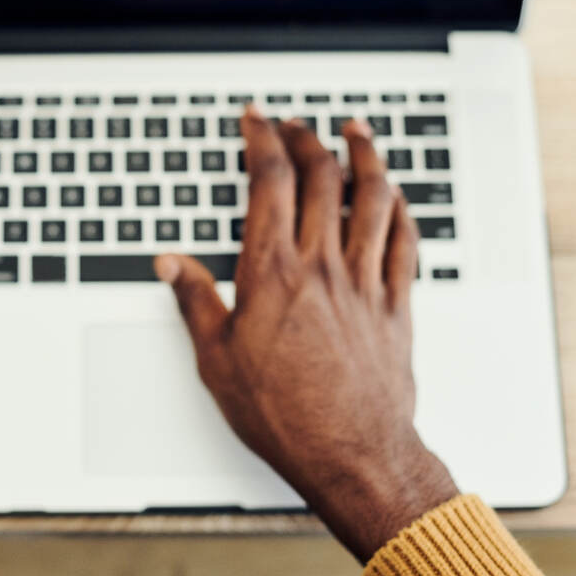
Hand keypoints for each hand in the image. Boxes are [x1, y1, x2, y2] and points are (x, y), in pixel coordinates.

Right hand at [156, 104, 457, 561]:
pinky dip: (400, 208)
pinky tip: (394, 196)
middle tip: (294, 123)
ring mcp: (365, 283)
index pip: (269, 182)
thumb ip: (195, 301)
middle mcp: (322, 267)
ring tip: (355, 131)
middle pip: (321, 177)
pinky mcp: (396, 305)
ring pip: (372, 197)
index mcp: (273, 272)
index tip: (255, 120)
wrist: (352, 455)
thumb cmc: (284, 414)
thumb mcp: (216, 360)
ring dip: (364, 156)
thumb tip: (171, 265)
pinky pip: (405, 240)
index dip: (261, 139)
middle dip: (306, 137)